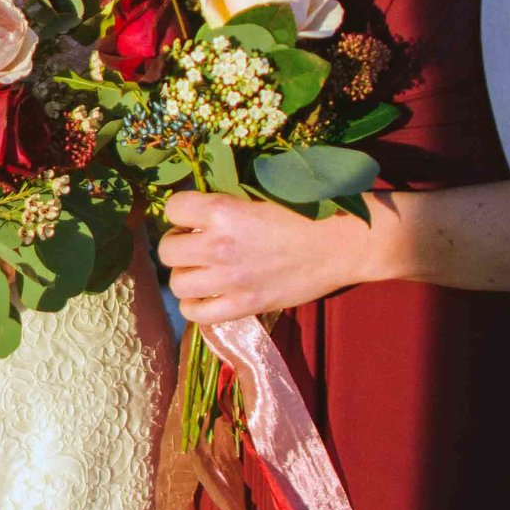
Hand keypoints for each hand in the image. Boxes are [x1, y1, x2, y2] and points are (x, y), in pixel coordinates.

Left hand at [159, 189, 384, 329]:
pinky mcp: (244, 305)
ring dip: (187, 275)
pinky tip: (209, 295)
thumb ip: (225, 203)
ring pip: (177, 284)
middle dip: (179, 244)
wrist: (342, 243)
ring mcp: (229, 280)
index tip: (195, 216)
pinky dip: (197, 305)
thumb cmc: (306, 211)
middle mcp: (218, 246)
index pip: (173, 208)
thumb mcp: (260, 195)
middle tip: (197, 243)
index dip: (182, 211)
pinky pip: (196, 314)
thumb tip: (196, 210)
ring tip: (204, 270)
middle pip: (167, 250)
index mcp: (223, 211)